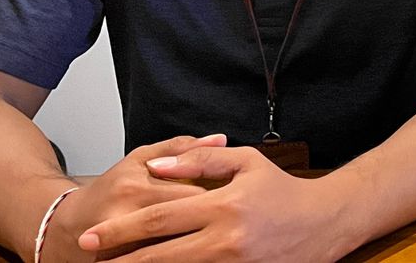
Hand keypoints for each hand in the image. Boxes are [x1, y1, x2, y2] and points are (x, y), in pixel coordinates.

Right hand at [41, 134, 227, 261]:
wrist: (68, 226)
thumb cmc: (112, 189)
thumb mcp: (140, 158)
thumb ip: (183, 148)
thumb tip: (221, 138)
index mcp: (136, 187)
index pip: (190, 195)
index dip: (218, 198)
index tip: (238, 199)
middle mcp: (127, 217)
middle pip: (184, 224)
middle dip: (211, 225)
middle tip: (232, 224)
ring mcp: (121, 246)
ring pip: (174, 247)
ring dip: (198, 244)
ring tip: (219, 239)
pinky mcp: (120, 260)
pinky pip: (160, 258)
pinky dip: (181, 254)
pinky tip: (194, 249)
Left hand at [76, 145, 356, 261]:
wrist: (325, 223)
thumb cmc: (283, 191)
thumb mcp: (247, 163)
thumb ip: (200, 162)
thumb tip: (157, 166)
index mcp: (223, 205)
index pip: (159, 218)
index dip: (121, 229)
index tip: (92, 235)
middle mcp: (226, 238)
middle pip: (159, 254)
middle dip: (120, 259)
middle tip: (90, 258)